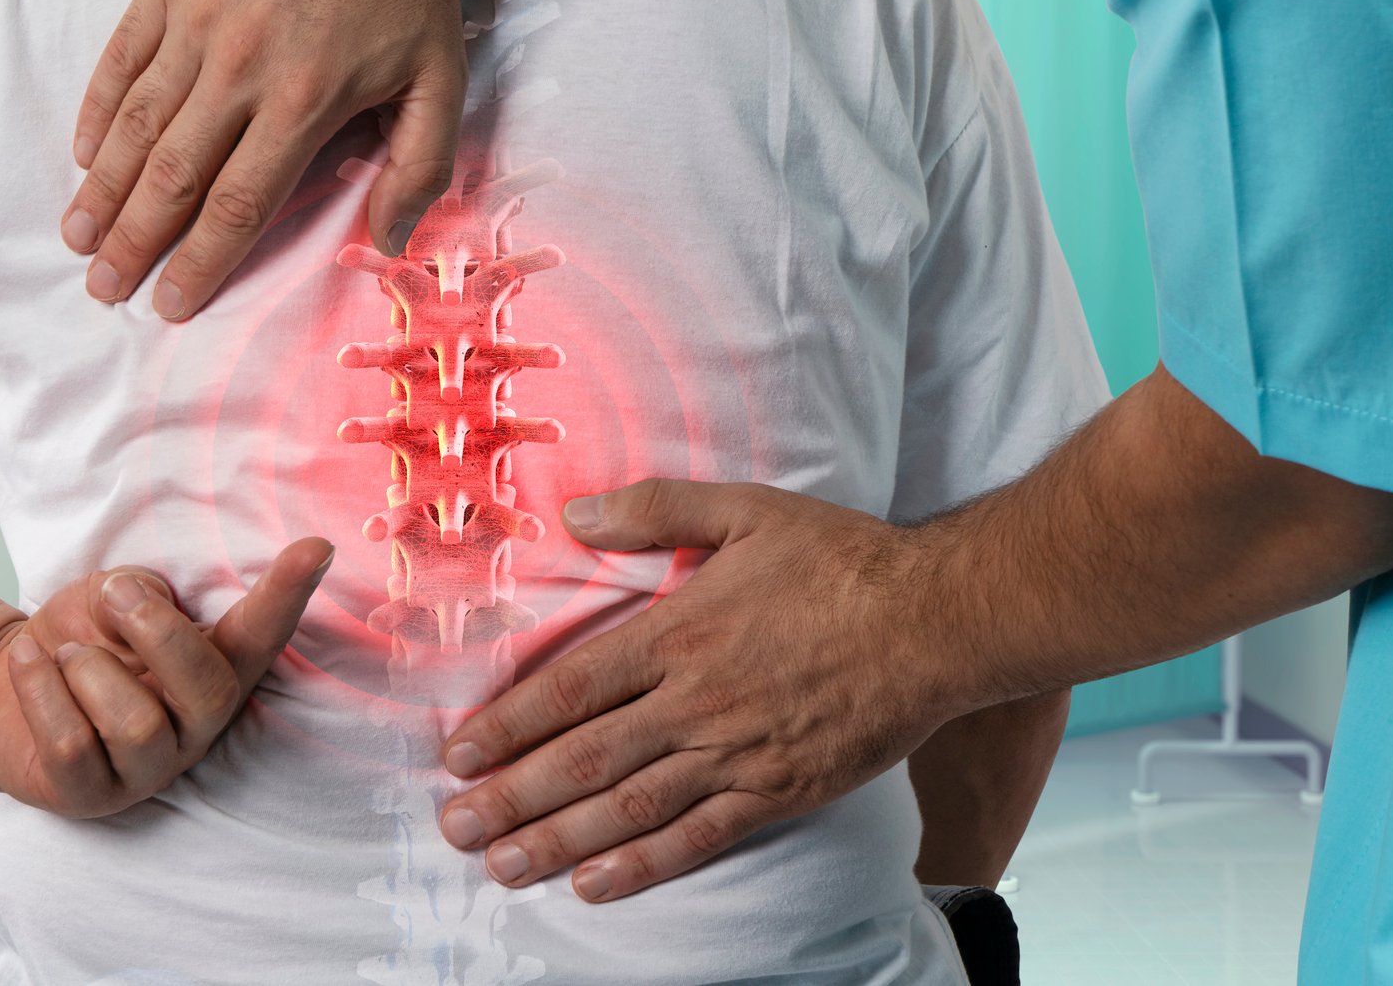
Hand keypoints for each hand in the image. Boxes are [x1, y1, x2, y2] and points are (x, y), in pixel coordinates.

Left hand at [0, 537, 332, 816]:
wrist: (5, 682)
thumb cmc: (79, 637)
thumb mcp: (112, 596)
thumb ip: (139, 594)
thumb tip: (145, 601)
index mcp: (215, 668)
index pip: (261, 634)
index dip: (288, 594)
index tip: (317, 547)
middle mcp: (193, 728)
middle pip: (208, 691)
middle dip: (156, 632)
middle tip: (114, 596)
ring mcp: (145, 771)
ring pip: (134, 723)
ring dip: (85, 667)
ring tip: (63, 653)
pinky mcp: (87, 797)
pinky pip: (70, 744)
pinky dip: (40, 689)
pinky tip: (30, 663)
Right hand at [59, 0, 472, 320]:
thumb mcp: (441, 80)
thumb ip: (420, 167)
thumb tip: (390, 241)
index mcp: (305, 98)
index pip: (236, 203)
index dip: (199, 261)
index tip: (168, 304)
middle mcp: (242, 63)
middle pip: (172, 175)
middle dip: (133, 242)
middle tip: (103, 289)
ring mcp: (198, 16)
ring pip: (136, 122)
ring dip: (101, 188)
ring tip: (78, 237)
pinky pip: (123, 57)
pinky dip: (98, 109)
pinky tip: (83, 154)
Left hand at [436, 481, 959, 901]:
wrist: (938, 620)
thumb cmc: (841, 559)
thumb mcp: (744, 508)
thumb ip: (655, 508)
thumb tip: (573, 514)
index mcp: (681, 632)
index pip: (572, 687)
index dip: (510, 724)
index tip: (458, 754)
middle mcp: (697, 701)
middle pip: (585, 757)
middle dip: (512, 796)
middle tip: (455, 826)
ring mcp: (736, 753)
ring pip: (629, 806)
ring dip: (558, 839)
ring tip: (501, 863)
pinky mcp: (778, 790)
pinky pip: (697, 837)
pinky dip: (641, 865)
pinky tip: (594, 883)